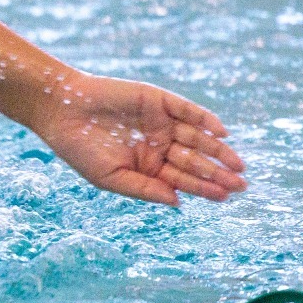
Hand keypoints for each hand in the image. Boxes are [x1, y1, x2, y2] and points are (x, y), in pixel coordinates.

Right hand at [29, 73, 246, 206]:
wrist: (62, 112)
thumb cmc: (80, 150)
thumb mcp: (111, 178)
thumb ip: (144, 190)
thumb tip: (179, 203)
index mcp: (148, 166)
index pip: (182, 180)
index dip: (204, 188)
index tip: (225, 198)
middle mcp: (158, 144)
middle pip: (195, 160)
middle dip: (217, 173)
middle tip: (241, 185)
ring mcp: (160, 121)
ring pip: (196, 137)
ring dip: (217, 150)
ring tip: (238, 164)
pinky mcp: (157, 99)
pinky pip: (187, 110)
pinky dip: (204, 119)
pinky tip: (221, 132)